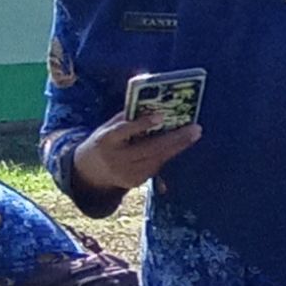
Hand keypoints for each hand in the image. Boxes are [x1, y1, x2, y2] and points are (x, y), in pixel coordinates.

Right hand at [68, 114, 201, 194]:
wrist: (90, 172)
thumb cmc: (105, 142)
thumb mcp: (108, 128)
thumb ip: (126, 119)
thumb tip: (150, 103)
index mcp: (106, 140)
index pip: (124, 131)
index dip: (142, 124)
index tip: (161, 116)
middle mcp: (116, 158)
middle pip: (149, 148)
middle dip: (175, 138)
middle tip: (195, 128)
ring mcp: (125, 172)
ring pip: (157, 159)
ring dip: (178, 147)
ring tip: (194, 134)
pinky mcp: (135, 182)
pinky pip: (156, 167)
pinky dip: (168, 155)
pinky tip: (180, 145)